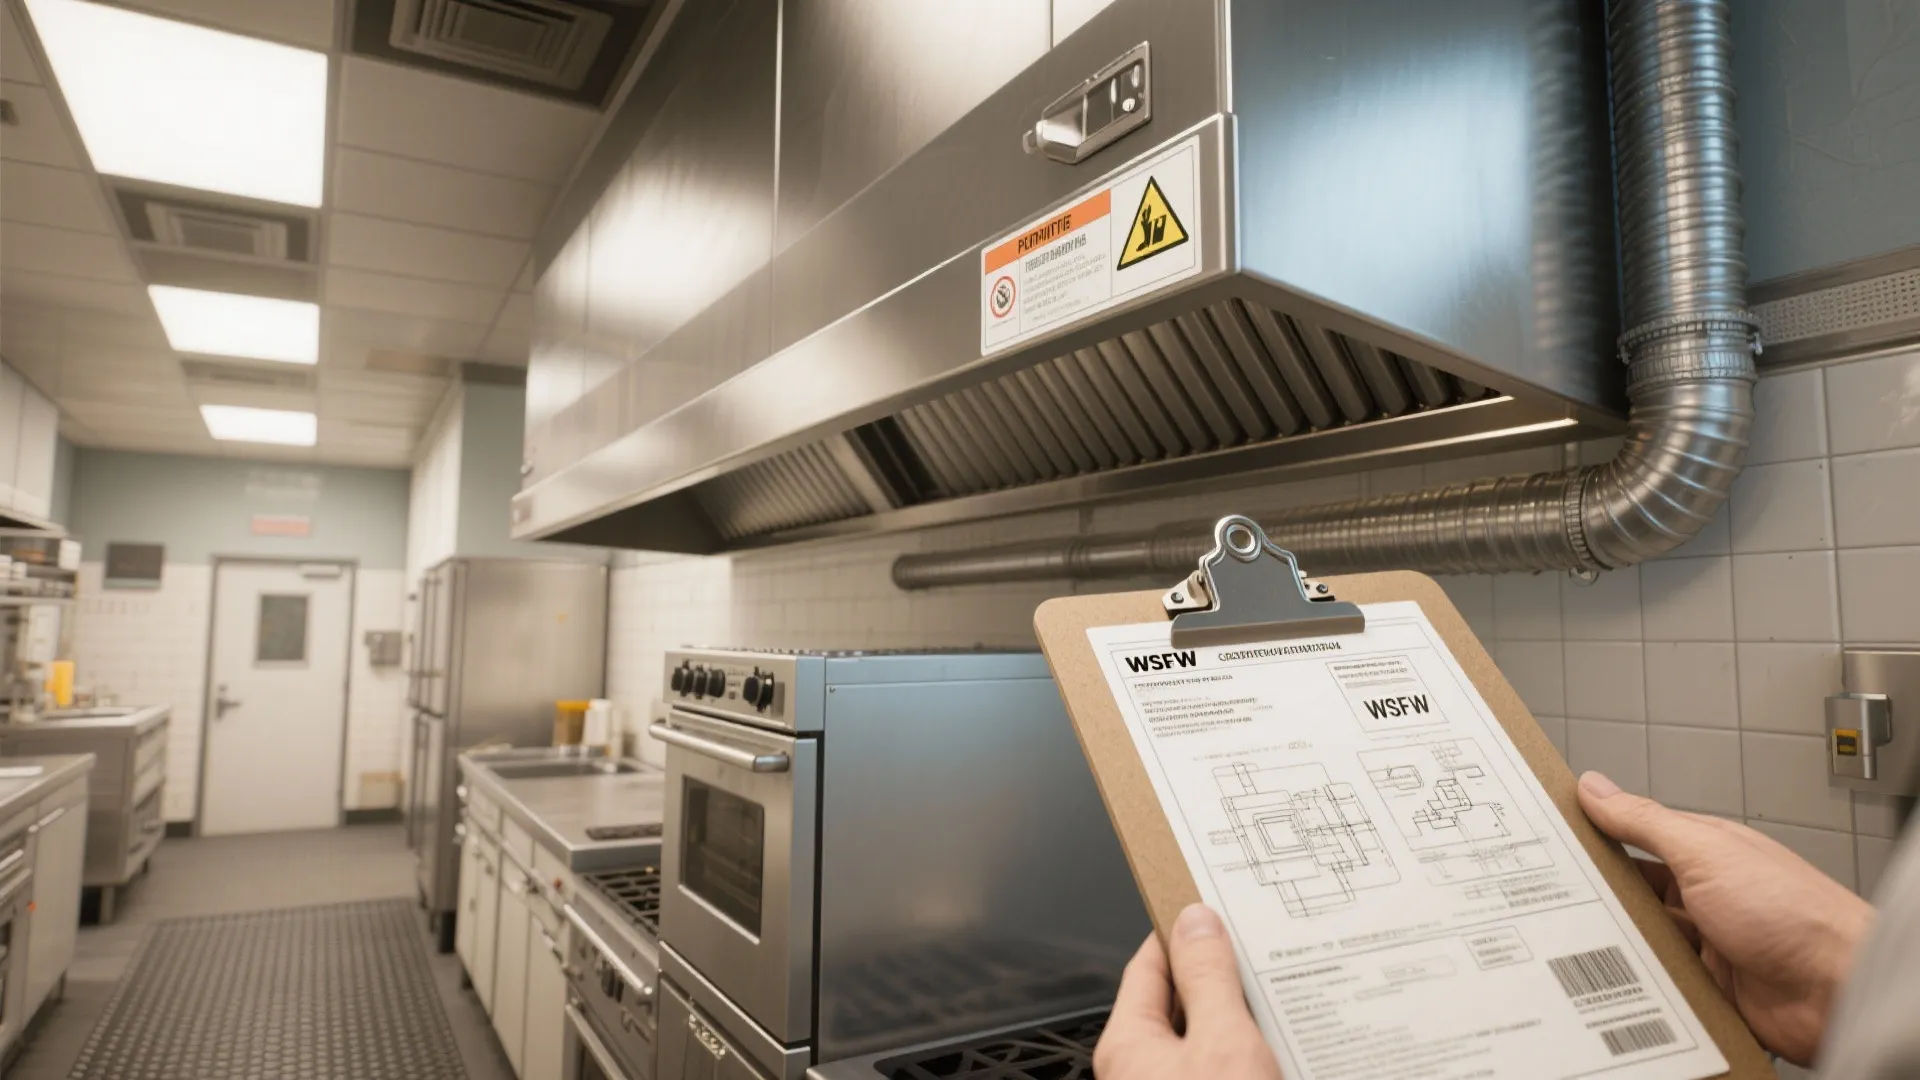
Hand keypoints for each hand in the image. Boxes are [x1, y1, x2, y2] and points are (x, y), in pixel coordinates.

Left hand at [1094, 904, 1283, 1079]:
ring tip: (1281, 1001)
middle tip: (1259, 955)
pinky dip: (1246, 1052)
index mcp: (1127, 1045)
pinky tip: (1282, 1044)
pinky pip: (1221, 1065)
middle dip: (1220, 977)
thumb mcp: (1224, 1044)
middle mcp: (1141, 1070)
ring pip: (1205, 1038)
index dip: (1180, 935)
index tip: (1209, 911)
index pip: (1147, 967)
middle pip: (1179, 1003)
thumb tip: (1196, 924)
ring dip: (1241, 1021)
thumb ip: (1209, 979)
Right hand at [1577, 771, 1873, 1065]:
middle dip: (1603, 897)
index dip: (1599, 837)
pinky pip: (1661, 980)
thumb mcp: (1704, 852)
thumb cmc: (1795, 913)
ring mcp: (1711, 943)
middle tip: (1554, 897)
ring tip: (1585, 940)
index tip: (1554, 839)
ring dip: (1624, 941)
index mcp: (1708, 854)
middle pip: (1637, 893)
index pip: (1639, 838)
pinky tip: (1621, 977)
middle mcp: (1709, 896)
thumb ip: (1645, 821)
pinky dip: (1642, 980)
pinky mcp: (1711, 988)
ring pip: (1646, 938)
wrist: (1838, 990)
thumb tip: (1596, 787)